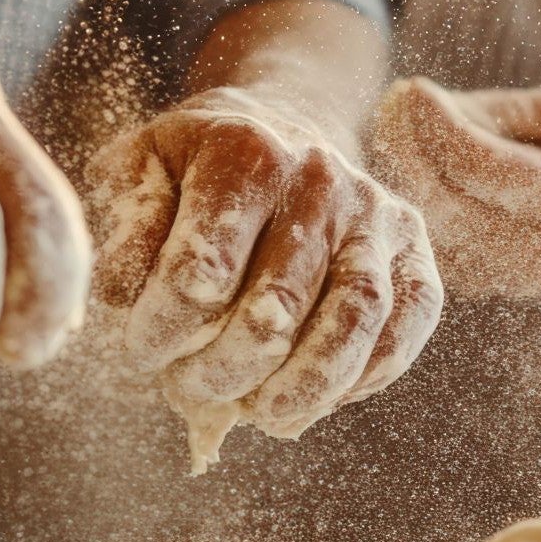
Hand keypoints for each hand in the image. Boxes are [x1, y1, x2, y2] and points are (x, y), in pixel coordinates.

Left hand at [86, 87, 442, 471]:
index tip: (141, 352)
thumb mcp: (138, 168)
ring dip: (302, 387)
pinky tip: (313, 398)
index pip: (202, 269)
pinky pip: (405, 326)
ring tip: (260, 415)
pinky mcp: (416, 250)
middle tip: (189, 390)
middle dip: (223, 370)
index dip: (162, 330)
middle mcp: (321, 177)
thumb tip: (124, 295)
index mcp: (246, 150)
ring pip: (355, 318)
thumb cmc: (197, 164)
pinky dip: (363, 377)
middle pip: (277, 305)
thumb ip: (125, 224)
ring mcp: (377, 215)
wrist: (284, 126)